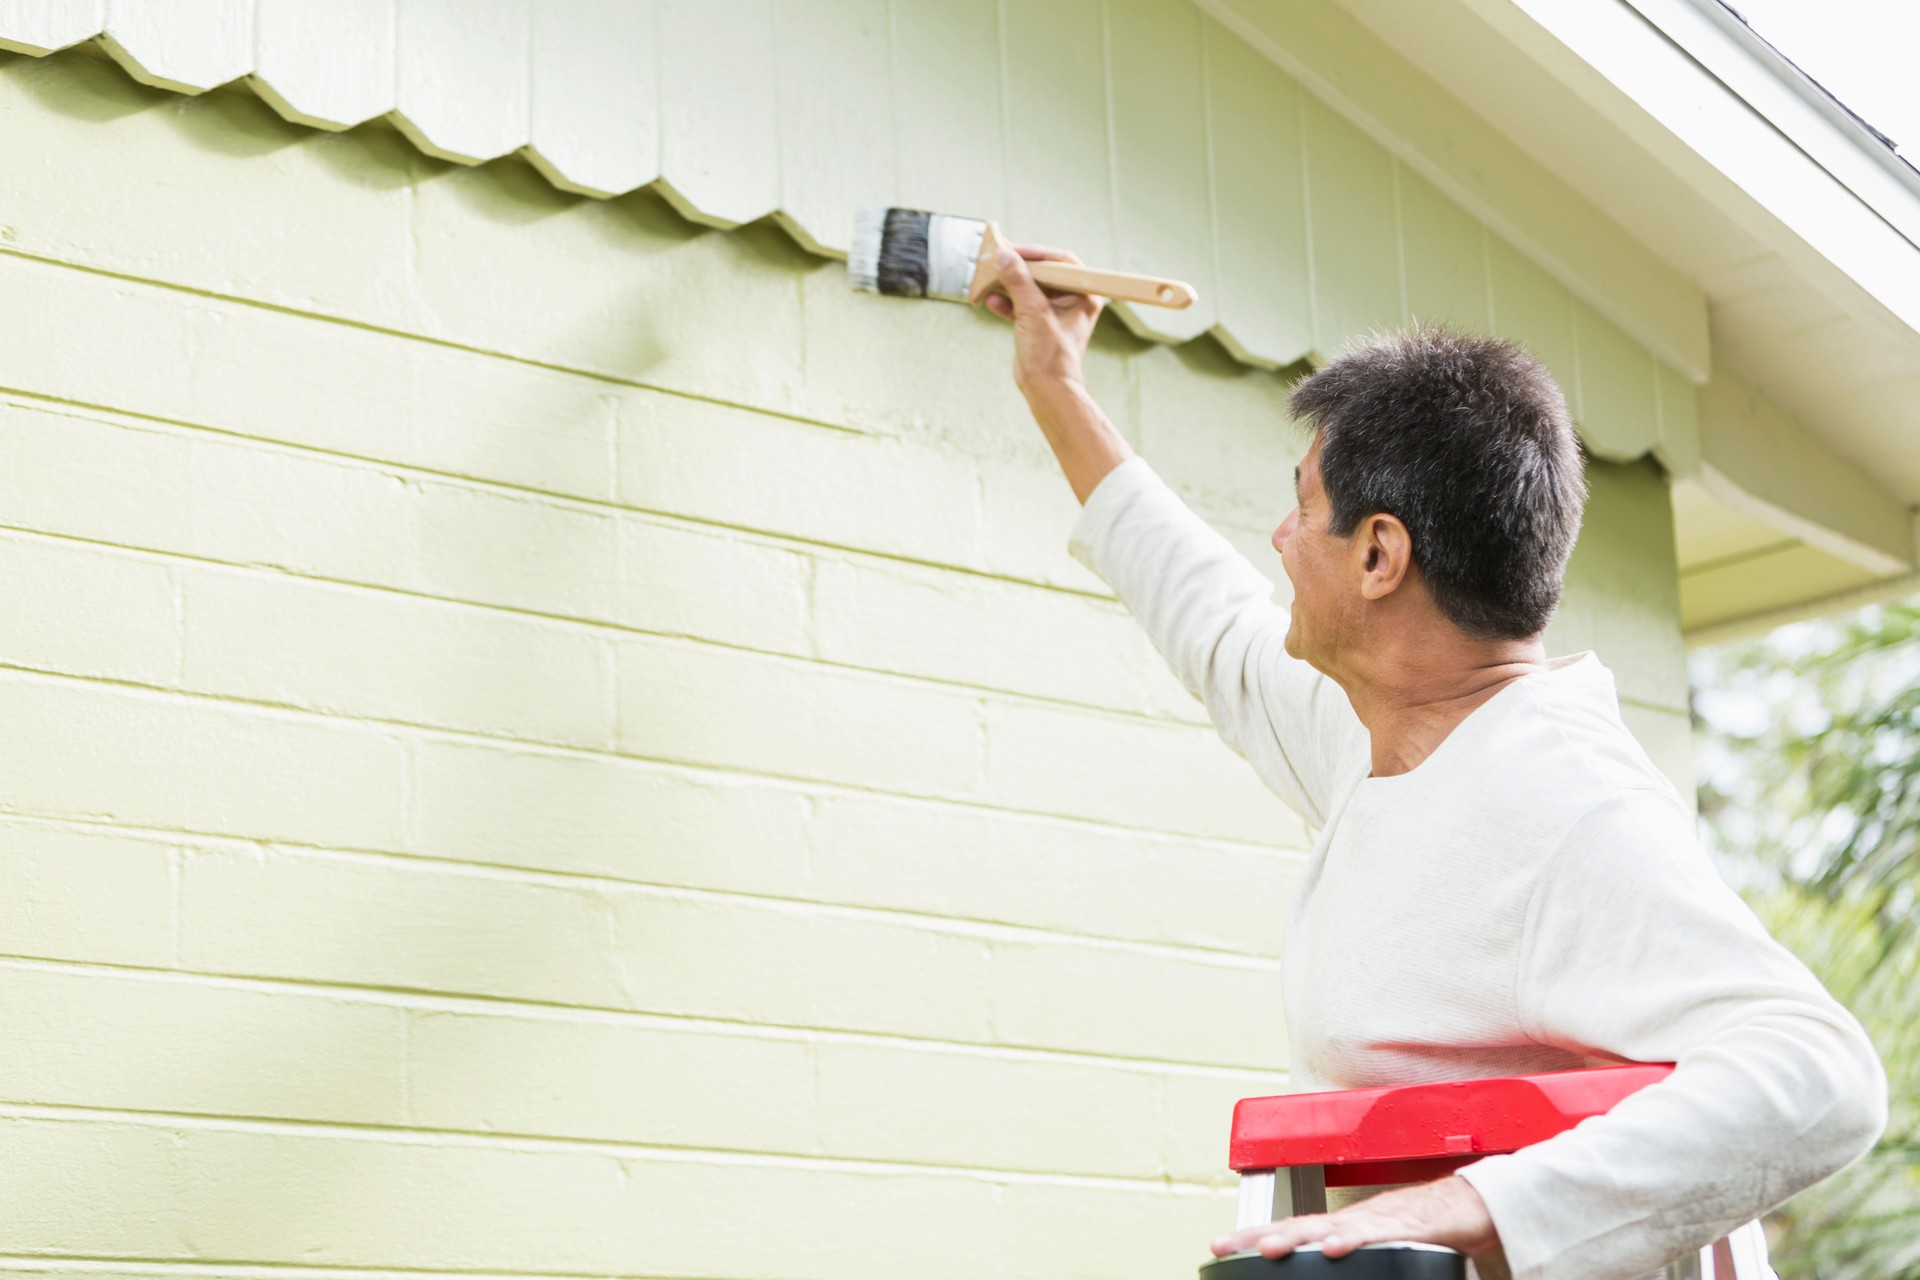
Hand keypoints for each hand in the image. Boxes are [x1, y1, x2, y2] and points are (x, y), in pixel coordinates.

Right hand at [980, 243, 1104, 399]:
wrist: (1047, 391)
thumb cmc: (1050, 355)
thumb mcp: (1033, 311)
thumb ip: (1018, 281)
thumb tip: (1004, 255)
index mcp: (1083, 295)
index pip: (1062, 261)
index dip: (1038, 253)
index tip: (1015, 251)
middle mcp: (1072, 301)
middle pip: (1044, 273)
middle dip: (1020, 268)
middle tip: (999, 258)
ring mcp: (1054, 314)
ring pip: (1030, 289)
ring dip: (1010, 284)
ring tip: (991, 277)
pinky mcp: (1039, 326)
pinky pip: (1022, 307)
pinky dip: (1007, 303)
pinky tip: (992, 300)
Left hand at [1209, 1177, 1504, 1274]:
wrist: (1474, 1204)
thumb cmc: (1427, 1226)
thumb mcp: (1381, 1245)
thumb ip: (1353, 1256)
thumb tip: (1324, 1268)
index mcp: (1344, 1225)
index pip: (1291, 1229)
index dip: (1253, 1236)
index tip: (1218, 1247)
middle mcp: (1354, 1218)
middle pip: (1297, 1225)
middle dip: (1257, 1235)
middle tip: (1223, 1245)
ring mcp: (1379, 1219)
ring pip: (1330, 1226)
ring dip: (1296, 1238)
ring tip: (1266, 1249)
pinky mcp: (1409, 1227)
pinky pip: (1378, 1234)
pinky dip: (1355, 1240)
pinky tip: (1334, 1249)